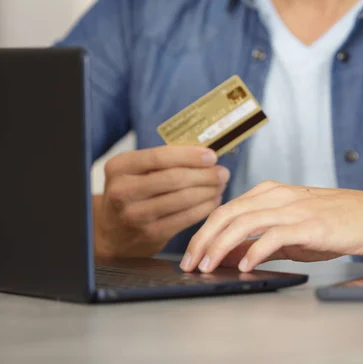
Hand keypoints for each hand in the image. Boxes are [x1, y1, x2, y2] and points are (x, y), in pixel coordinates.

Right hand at [94, 146, 229, 257]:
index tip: (211, 156)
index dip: (190, 156)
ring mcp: (135, 215)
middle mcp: (122, 191)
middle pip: (174, 179)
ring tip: (220, 185)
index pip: (159, 157)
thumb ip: (164, 160)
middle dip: (205, 175)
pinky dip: (204, 208)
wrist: (113, 232)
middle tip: (222, 172)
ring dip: (208, 191)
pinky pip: (186, 218)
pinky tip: (213, 201)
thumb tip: (206, 154)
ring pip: (183, 199)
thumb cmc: (134, 193)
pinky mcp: (151, 234)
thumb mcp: (136, 171)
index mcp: (119, 167)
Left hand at [180, 181, 362, 272]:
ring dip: (221, 245)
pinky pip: (274, 235)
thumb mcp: (293, 231)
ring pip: (244, 222)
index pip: (226, 209)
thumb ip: (262, 240)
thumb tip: (232, 256)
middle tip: (190, 263)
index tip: (192, 254)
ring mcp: (293, 208)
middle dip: (203, 239)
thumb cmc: (336, 222)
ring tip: (208, 266)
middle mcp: (278, 196)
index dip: (204, 232)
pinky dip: (254, 251)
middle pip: (227, 213)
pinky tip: (244, 265)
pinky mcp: (310, 224)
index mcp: (271, 193)